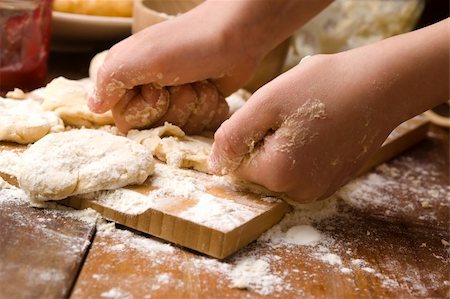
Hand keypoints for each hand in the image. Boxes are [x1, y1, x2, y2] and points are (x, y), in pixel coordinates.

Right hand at [88, 5, 260, 132]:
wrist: (237, 35)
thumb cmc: (188, 44)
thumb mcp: (143, 58)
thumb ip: (111, 80)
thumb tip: (92, 108)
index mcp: (129, 74)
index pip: (125, 118)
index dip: (143, 111)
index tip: (157, 90)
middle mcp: (150, 88)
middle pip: (154, 126)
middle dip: (173, 108)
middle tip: (182, 82)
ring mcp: (177, 97)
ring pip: (180, 126)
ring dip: (193, 106)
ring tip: (200, 82)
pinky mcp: (199, 103)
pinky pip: (199, 123)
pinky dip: (208, 108)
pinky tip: (212, 89)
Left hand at [209, 54, 395, 202]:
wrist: (381, 86)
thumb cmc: (322, 88)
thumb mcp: (265, 103)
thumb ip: (232, 137)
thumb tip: (214, 165)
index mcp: (278, 175)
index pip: (238, 164)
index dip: (249, 135)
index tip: (273, 115)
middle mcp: (298, 192)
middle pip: (260, 169)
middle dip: (266, 141)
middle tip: (291, 114)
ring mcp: (319, 190)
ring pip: (281, 168)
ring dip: (285, 144)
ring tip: (308, 120)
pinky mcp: (333, 181)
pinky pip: (302, 169)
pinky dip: (304, 150)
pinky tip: (321, 129)